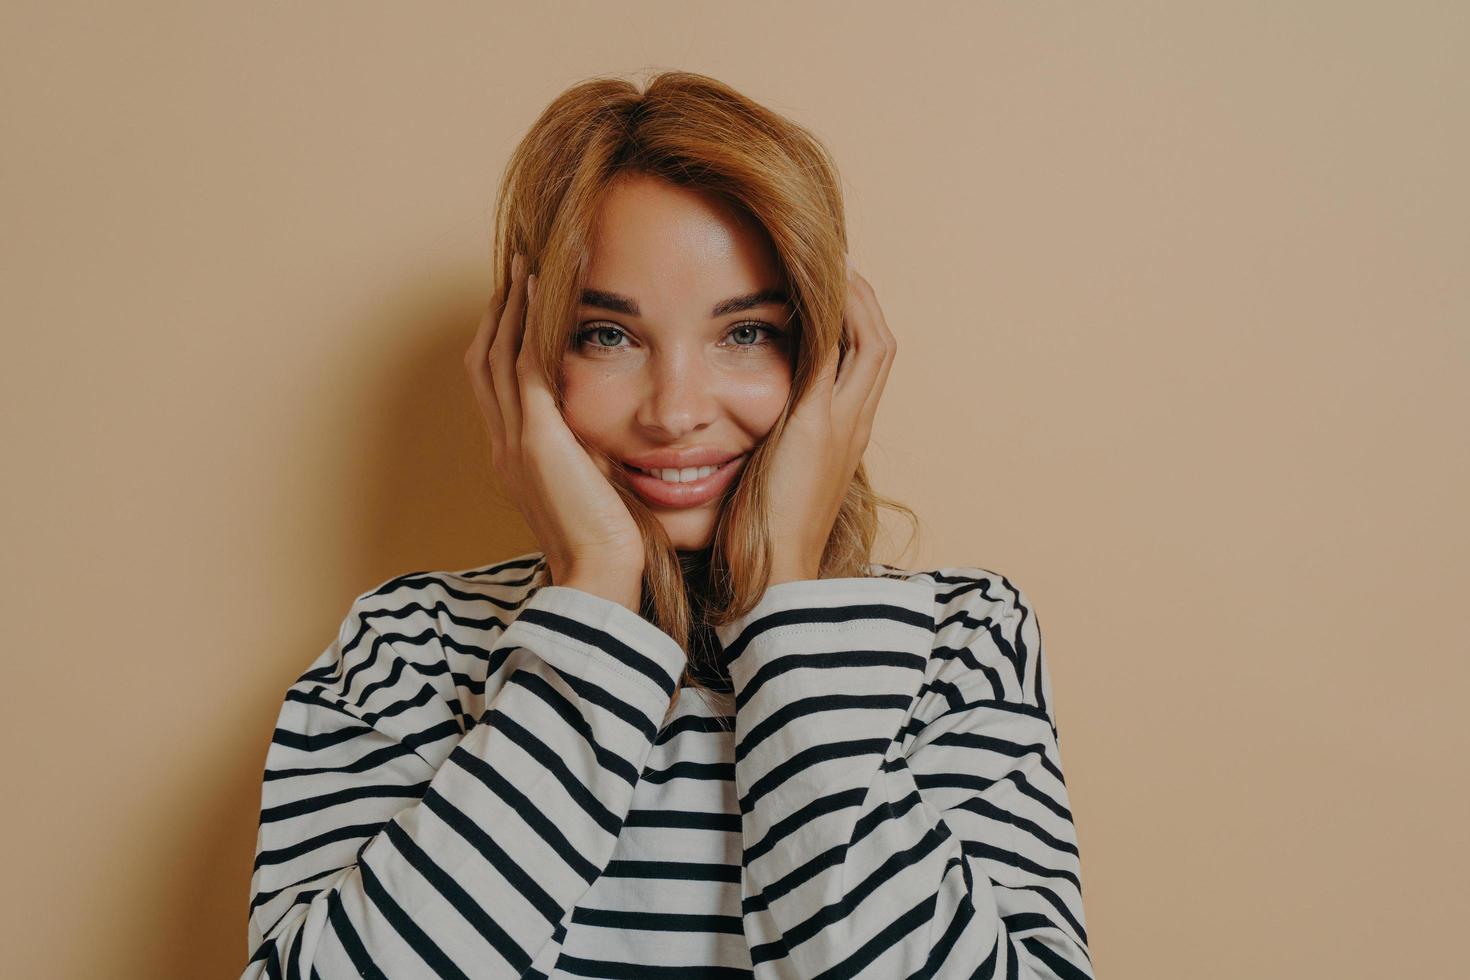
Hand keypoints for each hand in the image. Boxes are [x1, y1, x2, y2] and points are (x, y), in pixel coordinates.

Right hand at [464, 253, 645, 600]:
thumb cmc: (607, 544)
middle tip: (513, 272)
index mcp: (515, 459)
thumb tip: (609, 437)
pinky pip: (525, 364)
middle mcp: (504, 445)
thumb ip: (590, 457)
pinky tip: (539, 289)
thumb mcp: (593, 490)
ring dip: (508, 306)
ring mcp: (516, 440)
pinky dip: (529, 322)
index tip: (516, 307)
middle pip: (485, 362)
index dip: (500, 342)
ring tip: (523, 267)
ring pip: (497, 355)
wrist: (599, 576)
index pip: (496, 387)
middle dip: (496, 313)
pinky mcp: (537, 437)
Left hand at [765, 254, 897, 582]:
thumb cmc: (762, 542)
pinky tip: (811, 282)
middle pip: (880, 344)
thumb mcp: (770, 481)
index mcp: (844, 438)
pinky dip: (830, 312)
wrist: (774, 579)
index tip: (833, 289)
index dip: (856, 324)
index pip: (865, 366)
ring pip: (871, 340)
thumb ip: (768, 449)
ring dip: (854, 296)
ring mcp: (842, 423)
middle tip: (838, 260)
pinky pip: (836, 350)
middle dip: (863, 298)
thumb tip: (739, 435)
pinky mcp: (818, 423)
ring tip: (831, 259)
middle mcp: (853, 425)